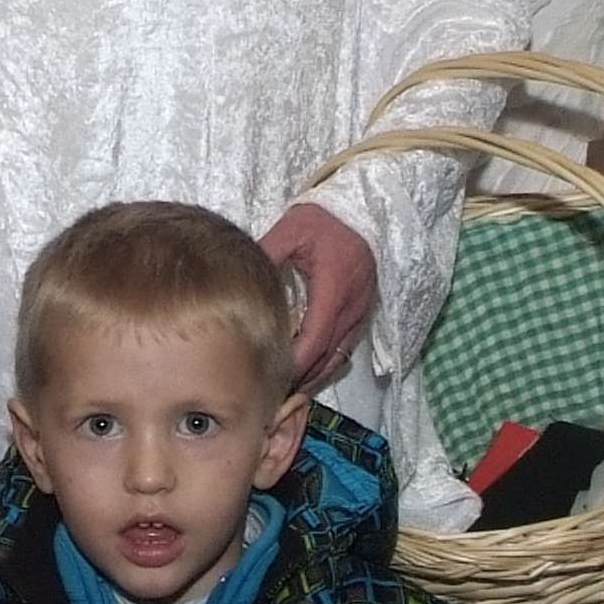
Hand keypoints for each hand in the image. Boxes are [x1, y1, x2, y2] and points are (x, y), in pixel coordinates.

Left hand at [257, 202, 376, 392]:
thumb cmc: (325, 219)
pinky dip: (327, 363)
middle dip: (301, 378)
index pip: (314, 339)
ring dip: (315, 375)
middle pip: (327, 356)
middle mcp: (352, 306)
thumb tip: (239, 278)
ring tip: (287, 390)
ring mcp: (362, 311)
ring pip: (339, 357)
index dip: (293, 362)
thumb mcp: (291, 230)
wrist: (365, 210)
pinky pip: (346, 347)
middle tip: (272, 393)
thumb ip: (266, 254)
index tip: (269, 375)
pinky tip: (308, 370)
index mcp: (333, 288)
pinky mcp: (364, 311)